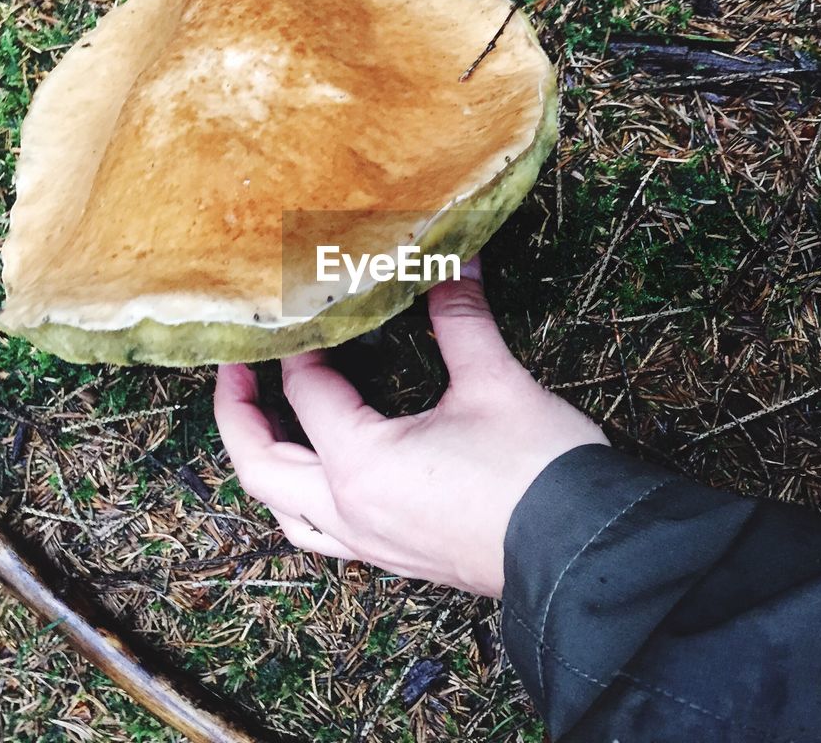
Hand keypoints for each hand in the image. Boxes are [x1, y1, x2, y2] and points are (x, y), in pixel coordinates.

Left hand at [213, 259, 607, 596]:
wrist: (584, 553)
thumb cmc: (537, 473)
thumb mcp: (496, 382)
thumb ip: (462, 318)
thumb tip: (454, 260)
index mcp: (360, 463)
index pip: (307, 392)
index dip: (302, 346)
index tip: (306, 311)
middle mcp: (350, 510)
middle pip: (261, 464)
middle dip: (238, 414)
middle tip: (236, 369)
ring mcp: (370, 543)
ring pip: (286, 511)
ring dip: (267, 466)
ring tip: (268, 427)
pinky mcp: (395, 559)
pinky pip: (323, 533)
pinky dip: (304, 502)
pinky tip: (326, 481)